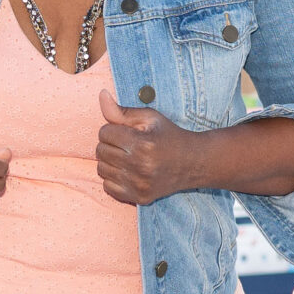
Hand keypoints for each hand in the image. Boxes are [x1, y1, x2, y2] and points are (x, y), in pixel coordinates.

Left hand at [94, 85, 199, 207]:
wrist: (193, 163)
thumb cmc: (169, 136)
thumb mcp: (149, 118)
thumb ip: (122, 111)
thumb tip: (101, 95)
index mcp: (142, 144)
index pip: (105, 132)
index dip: (113, 129)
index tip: (126, 131)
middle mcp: (139, 166)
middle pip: (101, 151)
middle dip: (110, 144)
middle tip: (126, 144)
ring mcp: (139, 185)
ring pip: (102, 169)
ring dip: (110, 161)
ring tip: (126, 157)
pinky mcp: (139, 198)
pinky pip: (108, 187)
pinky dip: (113, 178)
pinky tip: (127, 172)